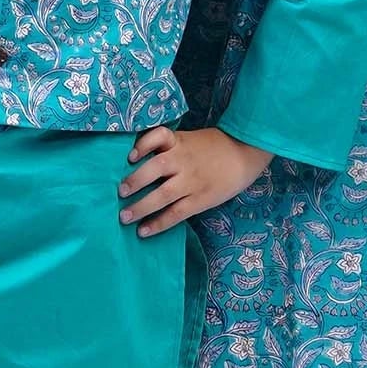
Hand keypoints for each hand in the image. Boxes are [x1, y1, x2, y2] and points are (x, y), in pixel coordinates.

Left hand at [120, 125, 271, 237]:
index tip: (130, 156)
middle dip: (135, 180)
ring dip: (141, 207)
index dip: (142, 145)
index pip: (159, 136)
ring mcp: (193, 181)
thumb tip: (138, 163)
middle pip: (156, 168)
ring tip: (124, 216)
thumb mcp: (191, 139)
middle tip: (120, 192)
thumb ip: (169, 148)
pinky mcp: (201, 199)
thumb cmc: (215, 147)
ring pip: (163, 195)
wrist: (246, 153)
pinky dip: (159, 223)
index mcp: (180, 142)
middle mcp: (184, 160)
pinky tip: (144, 231)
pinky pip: (177, 213)